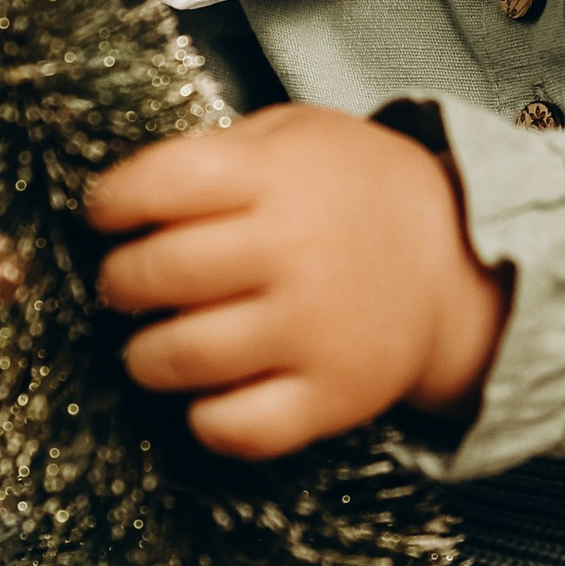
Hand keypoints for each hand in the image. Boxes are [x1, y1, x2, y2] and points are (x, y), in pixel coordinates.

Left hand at [85, 105, 507, 459]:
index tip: (107, 213)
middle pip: (158, 273)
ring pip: (183, 357)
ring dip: (146, 355)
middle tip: (127, 283)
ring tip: (155, 344)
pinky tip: (209, 393)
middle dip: (119, 281)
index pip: (159, 184)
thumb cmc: (354, 194)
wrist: (456, 262)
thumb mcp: (295, 137)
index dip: (111, 201)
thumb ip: (218, 153)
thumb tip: (126, 193)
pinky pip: (238, 428)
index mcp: (279, 179)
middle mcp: (296, 252)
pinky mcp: (333, 397)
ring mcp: (315, 330)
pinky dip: (206, 418)